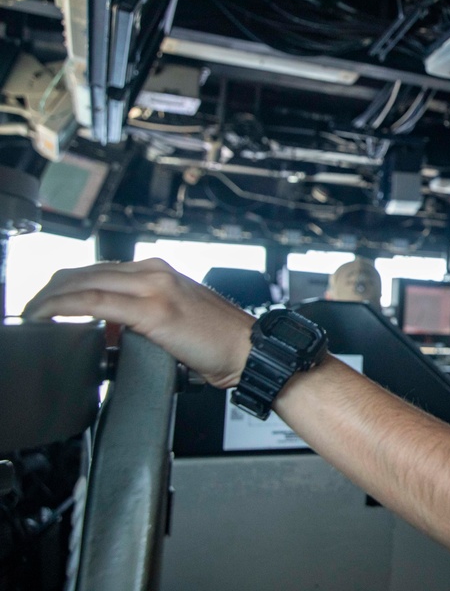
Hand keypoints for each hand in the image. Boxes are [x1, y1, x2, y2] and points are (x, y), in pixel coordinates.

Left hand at [22, 258, 255, 387]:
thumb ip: (143, 317)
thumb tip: (111, 330)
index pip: (99, 271)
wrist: (250, 350)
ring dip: (48, 299)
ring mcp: (155, 288)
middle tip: (29, 310)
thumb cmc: (221, 342)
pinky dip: (63, 308)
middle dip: (49, 289)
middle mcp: (155, 272)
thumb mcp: (175, 320)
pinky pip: (95, 304)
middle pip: (84, 272)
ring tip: (31, 316)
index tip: (45, 303)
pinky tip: (47, 317)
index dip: (65, 285)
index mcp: (160, 271)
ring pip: (84, 283)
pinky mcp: (154, 311)